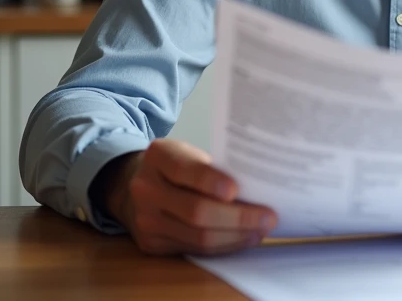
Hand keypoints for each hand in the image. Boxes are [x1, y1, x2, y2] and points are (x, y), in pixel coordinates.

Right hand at [97, 138, 277, 255]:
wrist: (134, 184)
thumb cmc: (174, 166)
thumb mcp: (186, 152)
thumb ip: (212, 166)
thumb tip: (257, 187)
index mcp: (158, 156)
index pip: (184, 170)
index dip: (212, 181)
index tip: (238, 190)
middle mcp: (146, 189)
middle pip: (195, 211)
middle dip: (237, 217)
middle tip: (268, 217)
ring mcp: (146, 219)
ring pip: (197, 236)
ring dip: (235, 236)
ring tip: (261, 231)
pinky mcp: (151, 243)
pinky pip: (193, 249)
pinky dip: (222, 245)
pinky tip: (242, 238)